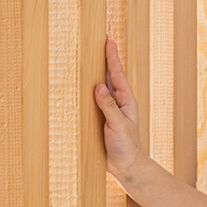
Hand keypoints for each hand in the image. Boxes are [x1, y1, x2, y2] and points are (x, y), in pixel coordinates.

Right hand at [95, 37, 144, 179]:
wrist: (126, 167)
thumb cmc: (126, 147)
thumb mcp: (118, 126)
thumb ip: (109, 107)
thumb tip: (99, 86)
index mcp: (125, 100)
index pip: (117, 74)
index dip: (111, 57)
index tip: (108, 40)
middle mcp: (117, 102)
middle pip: (108, 75)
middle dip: (103, 58)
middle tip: (96, 40)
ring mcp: (108, 109)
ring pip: (99, 86)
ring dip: (93, 72)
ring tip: (86, 55)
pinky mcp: (100, 118)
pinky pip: (91, 100)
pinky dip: (86, 89)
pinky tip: (79, 83)